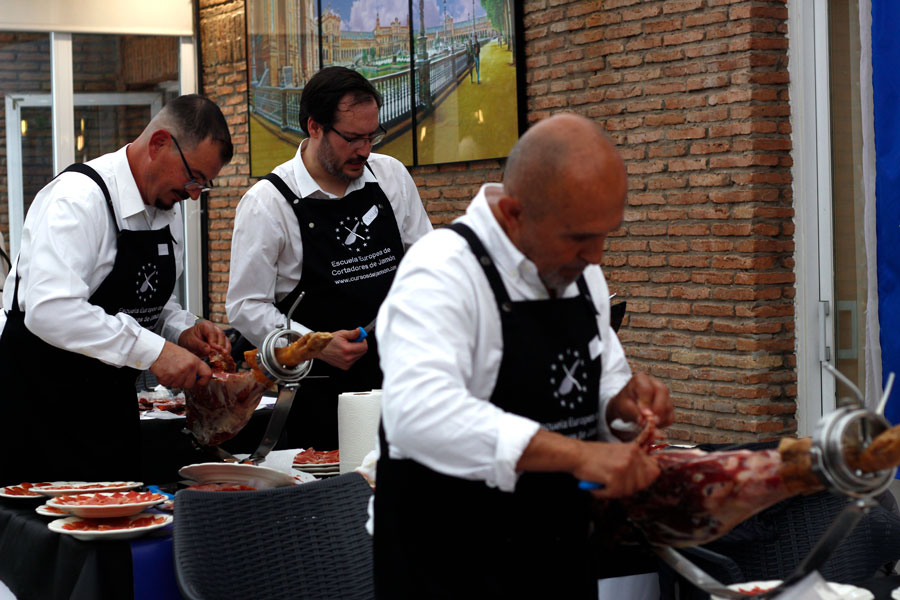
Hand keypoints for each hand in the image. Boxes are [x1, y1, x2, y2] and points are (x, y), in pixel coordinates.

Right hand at [150, 341, 212, 388]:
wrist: (156, 351)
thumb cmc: (170, 352)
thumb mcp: (187, 355)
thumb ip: (194, 366)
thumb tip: (199, 377)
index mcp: (195, 361)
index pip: (207, 374)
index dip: (204, 381)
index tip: (200, 382)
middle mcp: (188, 367)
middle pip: (191, 384)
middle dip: (184, 382)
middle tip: (178, 373)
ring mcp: (178, 373)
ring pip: (179, 385)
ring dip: (174, 381)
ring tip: (170, 370)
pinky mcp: (168, 378)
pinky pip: (169, 385)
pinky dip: (166, 380)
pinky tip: (165, 372)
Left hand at [177, 319, 230, 357]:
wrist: (188, 342)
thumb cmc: (188, 339)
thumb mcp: (190, 342)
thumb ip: (199, 345)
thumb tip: (208, 350)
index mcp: (205, 325)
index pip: (212, 332)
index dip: (214, 341)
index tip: (214, 349)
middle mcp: (214, 328)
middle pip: (221, 335)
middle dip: (221, 345)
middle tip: (221, 354)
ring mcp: (218, 335)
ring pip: (226, 340)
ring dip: (226, 349)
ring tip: (224, 356)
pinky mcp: (221, 341)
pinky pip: (226, 345)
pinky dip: (226, 351)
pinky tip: (225, 356)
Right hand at [319, 329, 368, 369]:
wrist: (320, 349)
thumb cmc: (328, 341)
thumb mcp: (341, 334)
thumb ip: (352, 333)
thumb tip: (360, 332)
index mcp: (347, 350)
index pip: (364, 347)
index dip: (363, 341)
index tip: (359, 338)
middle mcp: (347, 359)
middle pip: (363, 352)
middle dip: (359, 345)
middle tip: (352, 341)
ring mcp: (346, 364)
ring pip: (359, 356)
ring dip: (356, 351)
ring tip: (346, 346)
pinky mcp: (345, 367)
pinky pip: (354, 360)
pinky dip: (352, 355)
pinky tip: (345, 352)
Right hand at [517, 429, 659, 498]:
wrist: (577, 454)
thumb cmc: (594, 456)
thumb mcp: (619, 453)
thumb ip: (633, 464)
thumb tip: (646, 478)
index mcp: (635, 450)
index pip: (655, 470)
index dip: (646, 479)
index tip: (635, 481)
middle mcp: (633, 456)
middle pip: (643, 484)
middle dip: (628, 487)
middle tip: (614, 483)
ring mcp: (625, 466)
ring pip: (628, 491)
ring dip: (614, 491)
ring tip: (603, 481)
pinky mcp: (615, 476)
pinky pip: (614, 494)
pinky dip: (603, 493)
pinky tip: (597, 484)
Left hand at [606, 372, 672, 434]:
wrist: (627, 407)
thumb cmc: (624, 403)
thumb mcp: (624, 407)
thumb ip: (634, 412)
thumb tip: (647, 420)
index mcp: (640, 379)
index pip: (647, 388)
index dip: (646, 403)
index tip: (644, 415)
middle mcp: (655, 383)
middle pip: (663, 392)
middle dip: (658, 409)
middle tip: (652, 422)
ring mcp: (664, 394)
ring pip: (669, 405)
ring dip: (660, 418)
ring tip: (648, 425)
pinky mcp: (669, 405)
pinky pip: (671, 416)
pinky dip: (663, 423)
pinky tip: (653, 425)